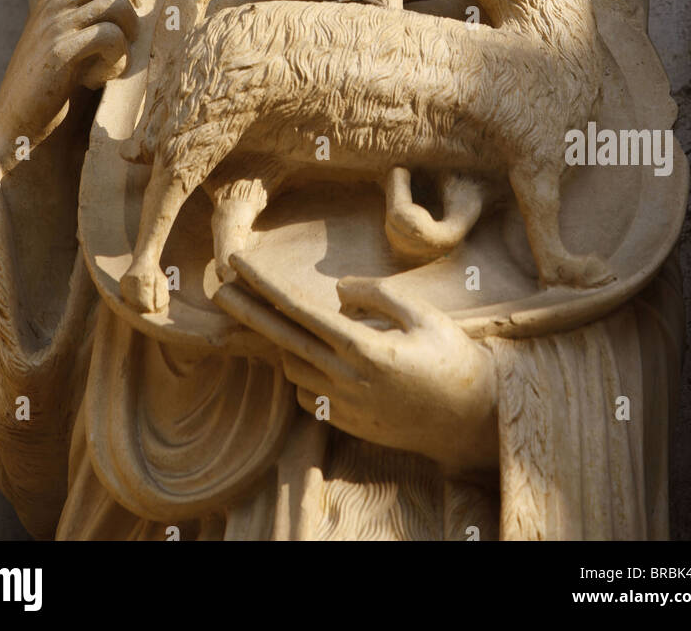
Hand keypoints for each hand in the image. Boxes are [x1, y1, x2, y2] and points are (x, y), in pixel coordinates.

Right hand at [0, 0, 144, 168]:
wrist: (16, 118)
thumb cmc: (50, 83)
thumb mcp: (65, 42)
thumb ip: (87, 21)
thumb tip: (137, 7)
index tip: (131, 27)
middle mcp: (55, 4)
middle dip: (132, 10)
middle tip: (127, 43)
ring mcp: (57, 24)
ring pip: (118, 6)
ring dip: (126, 39)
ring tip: (111, 64)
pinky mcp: (61, 51)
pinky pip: (110, 37)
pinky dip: (116, 60)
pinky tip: (98, 78)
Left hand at [216, 253, 498, 476]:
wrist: (473, 419)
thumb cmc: (453, 358)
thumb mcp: (423, 314)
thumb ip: (376, 296)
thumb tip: (337, 291)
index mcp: (363, 348)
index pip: (298, 311)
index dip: (263, 285)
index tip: (237, 265)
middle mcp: (346, 380)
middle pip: (281, 340)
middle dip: (246, 311)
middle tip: (217, 288)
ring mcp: (345, 406)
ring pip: (294, 368)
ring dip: (282, 341)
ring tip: (275, 316)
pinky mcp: (348, 424)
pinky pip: (309, 394)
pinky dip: (304, 372)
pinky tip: (314, 356)